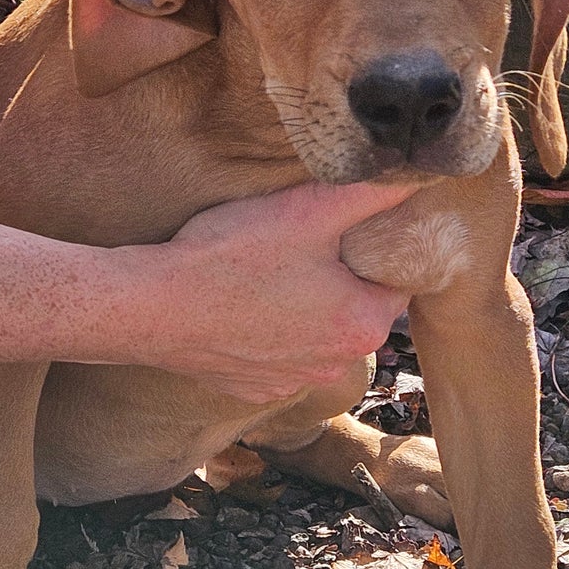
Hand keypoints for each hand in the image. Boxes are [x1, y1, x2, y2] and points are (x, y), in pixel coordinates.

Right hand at [103, 182, 416, 399]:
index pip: (393, 280)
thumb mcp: (309, 211)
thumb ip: (370, 194)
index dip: (370, 249)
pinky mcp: (255, 390)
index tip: (341, 230)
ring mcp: (293, 383)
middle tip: (300, 243)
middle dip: (337, 278)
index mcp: (363, 324)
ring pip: (316, 334)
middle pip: (354, 308)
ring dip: (303, 307)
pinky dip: (267, 333)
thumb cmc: (231, 256)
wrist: (151, 306)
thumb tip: (416, 177)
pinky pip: (277, 356)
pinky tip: (242, 305)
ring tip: (267, 271)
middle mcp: (337, 365)